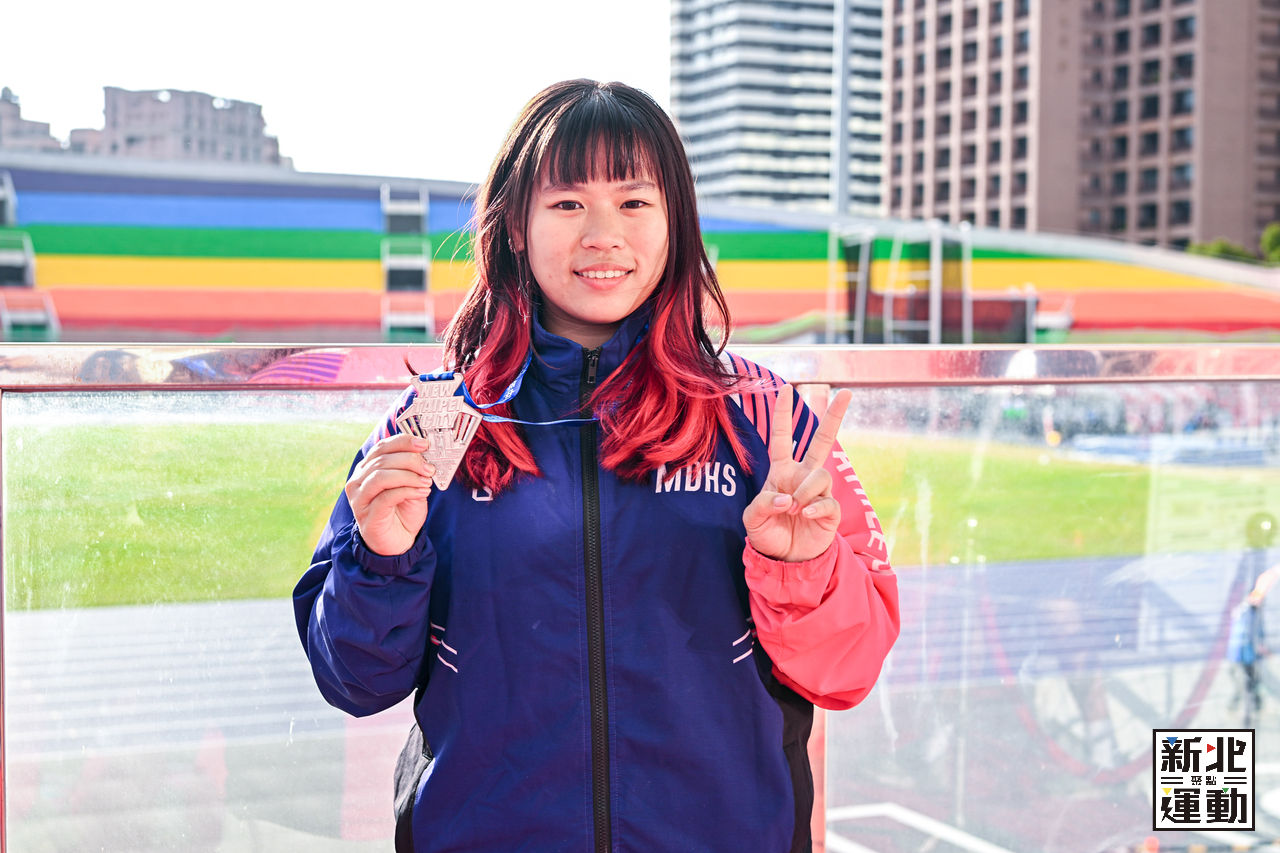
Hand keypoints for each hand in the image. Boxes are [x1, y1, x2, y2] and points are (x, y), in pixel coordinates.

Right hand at [344, 433, 435, 556]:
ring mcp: (360, 499)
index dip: (403, 442)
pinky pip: (386, 497)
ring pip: (381, 476)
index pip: (382, 447)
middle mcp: (358, 481)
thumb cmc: (403, 511)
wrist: (398, 543)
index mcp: (367, 469)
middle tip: (430, 468)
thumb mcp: (411, 484)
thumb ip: (413, 469)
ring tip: (426, 481)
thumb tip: (426, 451)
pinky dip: (407, 491)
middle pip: (382, 460)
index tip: (424, 444)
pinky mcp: (367, 515)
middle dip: (410, 461)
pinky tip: (422, 492)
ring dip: (408, 476)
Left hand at [743, 385, 852, 562]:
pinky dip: (815, 506)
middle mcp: (803, 477)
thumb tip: (786, 498)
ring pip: (820, 475)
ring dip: (805, 490)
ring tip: (794, 508)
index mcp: (782, 471)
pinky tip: (804, 514)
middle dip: (834, 417)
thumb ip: (763, 505)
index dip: (783, 414)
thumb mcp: (752, 519)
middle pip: (822, 441)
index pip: (782, 438)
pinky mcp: (830, 511)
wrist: (785, 560)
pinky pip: (827, 501)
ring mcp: (818, 493)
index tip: (785, 388)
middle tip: (846, 393)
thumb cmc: (767, 534)